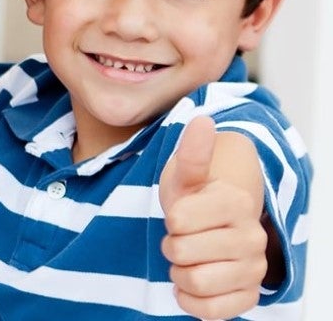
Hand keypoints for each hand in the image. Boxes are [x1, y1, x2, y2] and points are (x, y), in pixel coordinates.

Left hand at [159, 116, 266, 319]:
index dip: (170, 218)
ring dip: (179, 271)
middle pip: (181, 252)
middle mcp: (251, 237)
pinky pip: (210, 311)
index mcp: (235, 202)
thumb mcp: (186, 176)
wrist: (212, 228)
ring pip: (194, 281)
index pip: (178, 220)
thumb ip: (192, 152)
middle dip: (171, 245)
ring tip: (187, 258)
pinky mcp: (248, 296)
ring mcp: (252, 269)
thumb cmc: (194, 200)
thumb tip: (202, 121)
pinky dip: (190, 299)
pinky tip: (192, 282)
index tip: (180, 214)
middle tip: (182, 237)